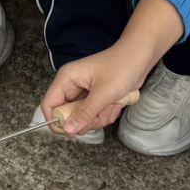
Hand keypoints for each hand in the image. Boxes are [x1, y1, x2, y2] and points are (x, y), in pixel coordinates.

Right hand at [40, 41, 154, 137]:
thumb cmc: (122, 67)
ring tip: (112, 104)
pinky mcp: (94, 97)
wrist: (140, 57)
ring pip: (82, 117)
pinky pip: (94, 114)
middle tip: (101, 113)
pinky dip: (106, 113)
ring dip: (99, 117)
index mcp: (67, 79)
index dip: (56, 121)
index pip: (49, 104)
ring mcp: (83, 92)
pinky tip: (116, 103)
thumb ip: (84, 113)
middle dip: (86, 120)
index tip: (72, 132)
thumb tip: (68, 129)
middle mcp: (72, 86)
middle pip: (67, 115)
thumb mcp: (103, 93)